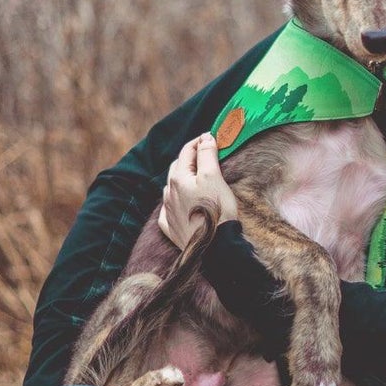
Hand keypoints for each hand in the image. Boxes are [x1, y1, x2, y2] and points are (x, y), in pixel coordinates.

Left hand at [158, 133, 238, 248]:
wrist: (214, 248)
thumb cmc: (216, 211)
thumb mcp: (214, 177)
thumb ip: (207, 155)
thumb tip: (205, 138)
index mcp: (178, 178)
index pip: (187, 151)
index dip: (199, 141)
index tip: (211, 137)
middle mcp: (169, 193)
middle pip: (177, 167)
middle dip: (190, 158)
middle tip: (205, 154)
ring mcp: (168, 211)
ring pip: (172, 187)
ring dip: (182, 178)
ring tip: (196, 177)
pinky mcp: (171, 227)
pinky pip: (169, 209)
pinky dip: (176, 201)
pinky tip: (182, 203)